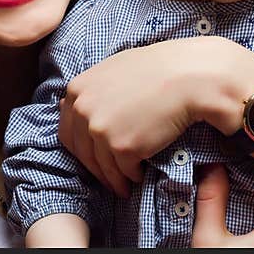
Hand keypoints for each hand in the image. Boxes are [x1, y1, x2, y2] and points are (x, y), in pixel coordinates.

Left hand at [58, 41, 200, 197]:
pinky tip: (139, 176)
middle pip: (82, 152)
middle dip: (96, 168)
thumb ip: (92, 89)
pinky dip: (131, 177)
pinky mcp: (122, 147)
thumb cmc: (156, 69)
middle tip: (109, 177)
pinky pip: (123, 171)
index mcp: (77, 90)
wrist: (185, 77)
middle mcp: (83, 110)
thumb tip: (77, 103)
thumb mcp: (113, 69)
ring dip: (113, 178)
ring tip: (124, 184)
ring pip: (102, 166)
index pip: (68, 131)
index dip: (81, 148)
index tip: (92, 157)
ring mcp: (100, 130)